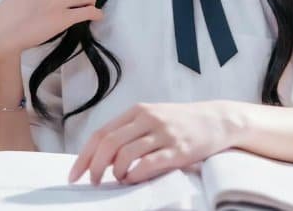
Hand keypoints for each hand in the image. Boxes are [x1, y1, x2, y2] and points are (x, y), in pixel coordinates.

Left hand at [68, 101, 235, 185]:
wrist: (218, 119)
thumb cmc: (181, 122)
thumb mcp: (153, 118)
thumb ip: (130, 132)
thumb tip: (100, 157)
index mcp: (137, 111)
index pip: (101, 134)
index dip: (84, 156)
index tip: (74, 174)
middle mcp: (148, 119)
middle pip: (109, 144)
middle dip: (94, 167)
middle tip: (92, 183)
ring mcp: (163, 133)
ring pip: (125, 154)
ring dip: (115, 172)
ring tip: (118, 179)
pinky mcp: (178, 150)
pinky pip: (148, 164)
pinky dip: (135, 175)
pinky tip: (134, 179)